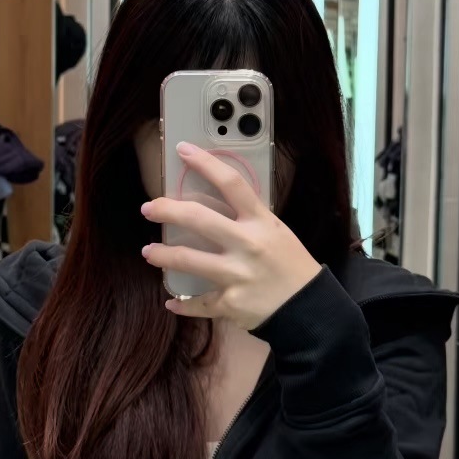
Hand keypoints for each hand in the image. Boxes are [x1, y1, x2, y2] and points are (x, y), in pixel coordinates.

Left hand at [140, 142, 320, 327]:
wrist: (310, 308)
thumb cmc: (292, 266)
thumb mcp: (276, 232)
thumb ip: (248, 220)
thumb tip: (213, 205)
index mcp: (261, 222)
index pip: (231, 183)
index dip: (205, 163)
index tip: (183, 150)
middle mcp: (247, 244)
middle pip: (198, 218)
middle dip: (167, 210)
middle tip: (149, 208)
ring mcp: (236, 274)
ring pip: (188, 259)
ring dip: (162, 255)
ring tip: (148, 252)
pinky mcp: (230, 303)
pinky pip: (198, 303)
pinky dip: (182, 304)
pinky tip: (171, 302)